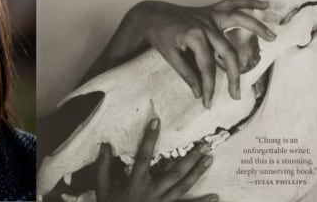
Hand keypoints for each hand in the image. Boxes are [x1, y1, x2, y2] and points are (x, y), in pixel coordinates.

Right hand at [96, 118, 217, 201]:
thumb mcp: (102, 188)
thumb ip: (102, 166)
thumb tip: (104, 145)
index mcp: (135, 182)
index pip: (144, 155)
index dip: (149, 138)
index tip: (156, 122)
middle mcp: (152, 191)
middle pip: (174, 172)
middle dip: (189, 158)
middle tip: (203, 145)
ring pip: (183, 186)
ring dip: (198, 173)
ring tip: (209, 160)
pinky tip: (215, 197)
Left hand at [127, 0, 275, 107]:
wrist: (149, 15)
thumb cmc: (158, 35)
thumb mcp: (169, 56)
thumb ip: (187, 74)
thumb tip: (199, 93)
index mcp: (195, 36)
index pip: (207, 67)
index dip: (208, 87)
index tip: (208, 103)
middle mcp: (206, 24)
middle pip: (227, 52)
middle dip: (233, 76)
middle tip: (235, 95)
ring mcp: (209, 15)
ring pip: (239, 20)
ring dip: (257, 27)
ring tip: (272, 38)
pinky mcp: (210, 11)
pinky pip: (232, 3)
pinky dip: (248, 2)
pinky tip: (263, 3)